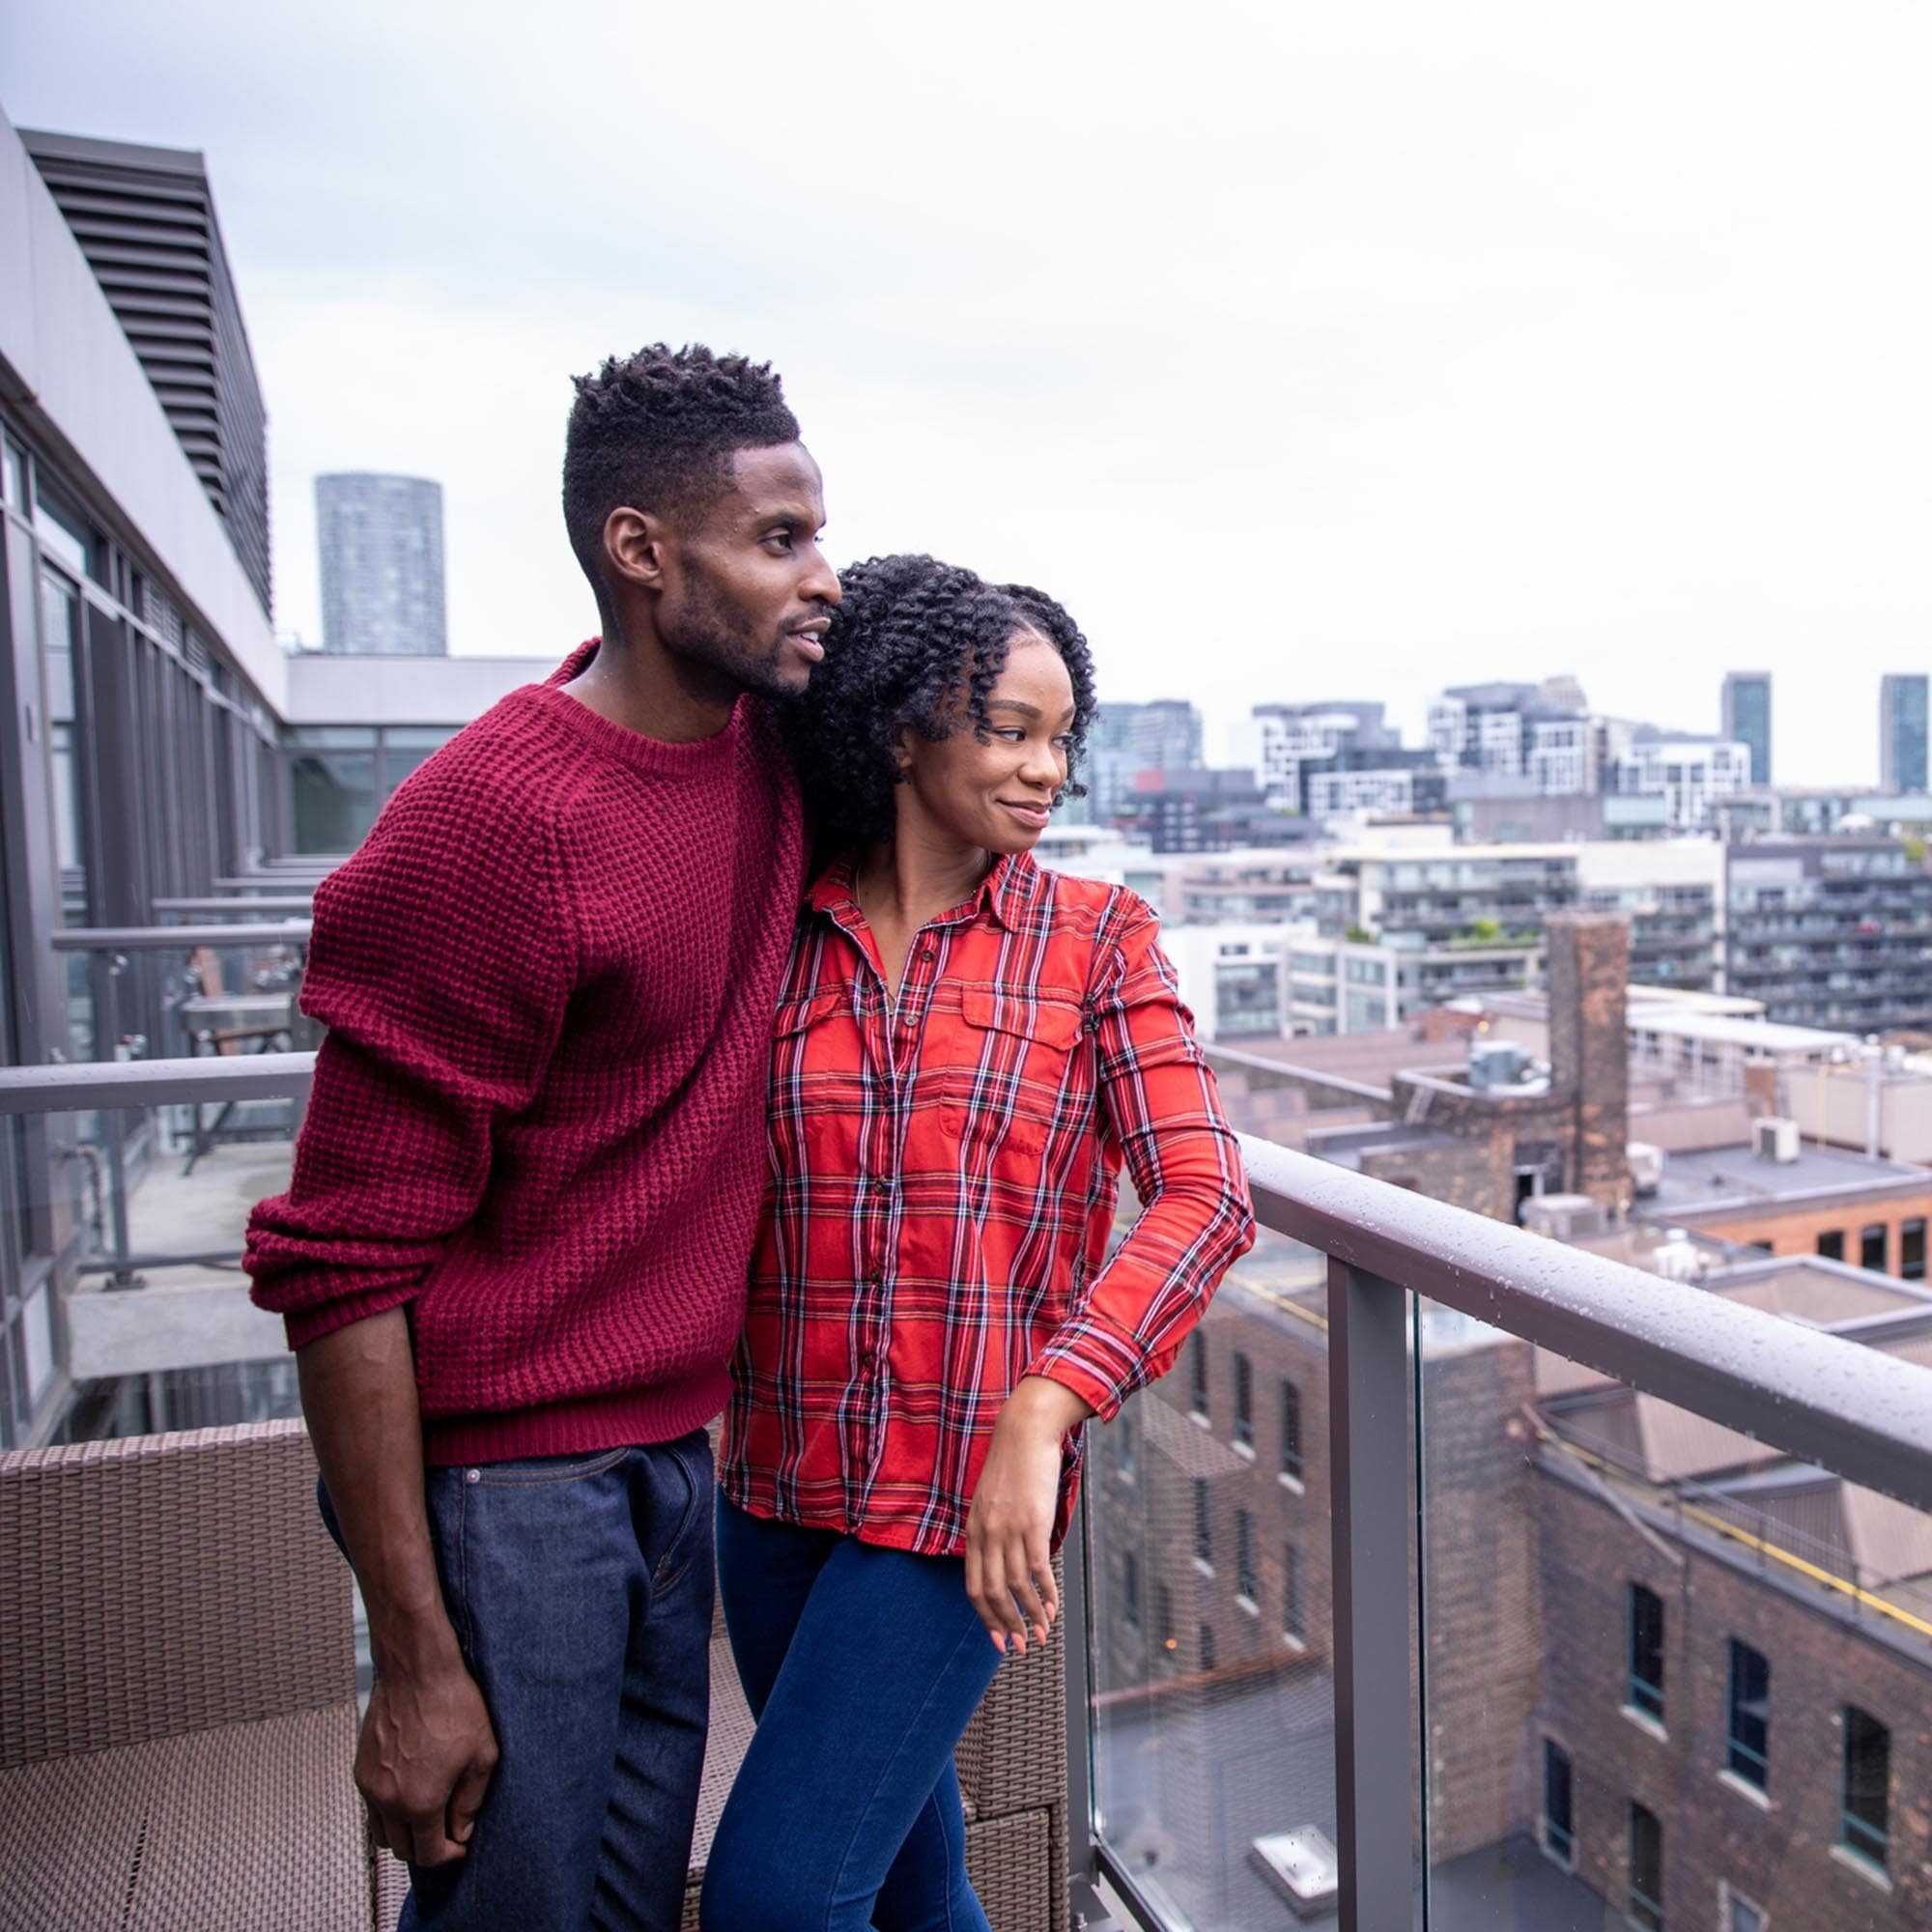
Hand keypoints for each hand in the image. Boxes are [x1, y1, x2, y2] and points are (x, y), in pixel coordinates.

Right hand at [356, 1640, 498, 1866]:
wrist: (417, 1669)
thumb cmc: (453, 1705)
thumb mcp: (482, 1754)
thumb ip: (471, 1801)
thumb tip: (461, 1831)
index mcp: (420, 1803)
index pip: (429, 1854)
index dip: (449, 1854)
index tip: (461, 1844)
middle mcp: (387, 1801)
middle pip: (402, 1849)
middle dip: (426, 1846)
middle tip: (447, 1830)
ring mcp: (369, 1785)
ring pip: (381, 1832)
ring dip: (404, 1831)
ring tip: (429, 1811)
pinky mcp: (360, 1768)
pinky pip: (372, 1806)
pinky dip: (389, 1810)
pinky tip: (411, 1788)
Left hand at [965, 1376, 1092, 1656]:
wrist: (1024, 1430)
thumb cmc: (1012, 1465)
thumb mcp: (990, 1500)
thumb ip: (990, 1530)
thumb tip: (1000, 1560)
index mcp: (973, 1530)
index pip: (974, 1586)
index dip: (986, 1618)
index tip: (998, 1640)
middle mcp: (987, 1534)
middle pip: (992, 1593)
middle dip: (1006, 1625)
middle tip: (1020, 1648)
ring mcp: (1009, 1529)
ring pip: (1016, 1586)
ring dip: (1030, 1616)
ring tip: (1043, 1635)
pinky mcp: (1033, 1522)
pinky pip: (1037, 1568)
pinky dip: (1045, 1594)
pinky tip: (1053, 1608)